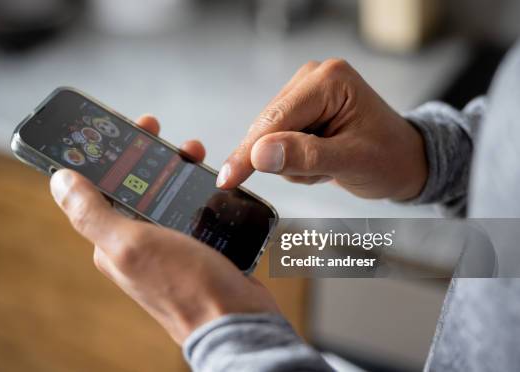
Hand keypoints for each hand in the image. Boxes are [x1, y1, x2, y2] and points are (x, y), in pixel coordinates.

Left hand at [50, 115, 279, 343]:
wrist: (237, 321)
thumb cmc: (186, 288)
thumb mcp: (132, 244)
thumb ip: (92, 214)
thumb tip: (58, 180)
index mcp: (113, 241)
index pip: (101, 188)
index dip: (107, 156)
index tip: (121, 129)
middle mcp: (138, 243)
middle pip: (135, 187)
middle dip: (143, 155)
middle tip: (158, 132)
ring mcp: (168, 245)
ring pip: (165, 194)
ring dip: (174, 168)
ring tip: (192, 151)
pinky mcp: (196, 247)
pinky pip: (190, 208)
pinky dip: (196, 188)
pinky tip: (209, 178)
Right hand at [217, 59, 427, 200]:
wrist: (405, 162)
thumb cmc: (389, 158)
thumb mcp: (351, 162)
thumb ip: (304, 157)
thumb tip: (259, 155)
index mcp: (329, 80)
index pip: (276, 118)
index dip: (249, 152)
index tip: (228, 179)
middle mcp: (313, 79)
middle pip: (267, 126)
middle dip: (284, 159)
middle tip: (321, 172)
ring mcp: (305, 94)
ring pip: (268, 138)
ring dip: (292, 163)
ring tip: (327, 165)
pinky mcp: (300, 110)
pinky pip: (276, 142)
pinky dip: (293, 161)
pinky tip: (320, 161)